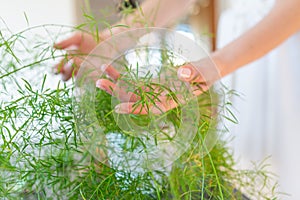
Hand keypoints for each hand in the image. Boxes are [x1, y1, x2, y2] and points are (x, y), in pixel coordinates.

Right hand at [53, 32, 99, 80]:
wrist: (106, 42)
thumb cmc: (89, 39)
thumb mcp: (77, 37)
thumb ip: (66, 42)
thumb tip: (53, 46)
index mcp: (65, 61)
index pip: (54, 69)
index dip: (53, 69)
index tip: (56, 66)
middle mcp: (73, 70)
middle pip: (63, 77)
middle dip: (65, 71)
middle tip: (71, 61)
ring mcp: (83, 74)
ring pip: (75, 80)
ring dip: (77, 74)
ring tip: (81, 64)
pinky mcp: (93, 77)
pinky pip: (88, 82)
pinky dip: (87, 78)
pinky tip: (89, 70)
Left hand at [96, 58, 220, 114]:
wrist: (206, 70)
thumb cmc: (207, 74)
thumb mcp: (204, 74)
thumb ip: (194, 74)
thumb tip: (182, 72)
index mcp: (170, 100)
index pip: (150, 108)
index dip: (134, 109)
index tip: (117, 107)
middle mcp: (158, 98)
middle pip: (134, 99)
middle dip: (116, 92)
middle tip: (99, 82)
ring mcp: (153, 90)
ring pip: (130, 90)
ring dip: (115, 83)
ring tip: (100, 75)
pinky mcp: (151, 82)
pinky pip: (134, 80)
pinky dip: (122, 75)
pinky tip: (110, 69)